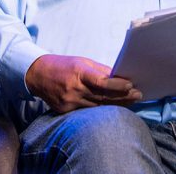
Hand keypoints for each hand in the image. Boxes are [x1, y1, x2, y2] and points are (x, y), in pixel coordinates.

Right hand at [25, 55, 141, 113]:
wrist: (38, 75)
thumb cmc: (64, 65)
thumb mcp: (82, 62)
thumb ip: (100, 71)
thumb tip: (120, 77)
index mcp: (79, 72)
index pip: (101, 82)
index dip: (117, 85)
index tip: (131, 85)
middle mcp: (74, 88)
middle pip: (103, 97)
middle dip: (122, 97)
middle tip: (138, 95)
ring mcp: (69, 102)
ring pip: (97, 107)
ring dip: (115, 105)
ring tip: (131, 102)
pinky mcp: (65, 111)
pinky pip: (87, 112)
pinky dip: (100, 111)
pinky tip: (112, 109)